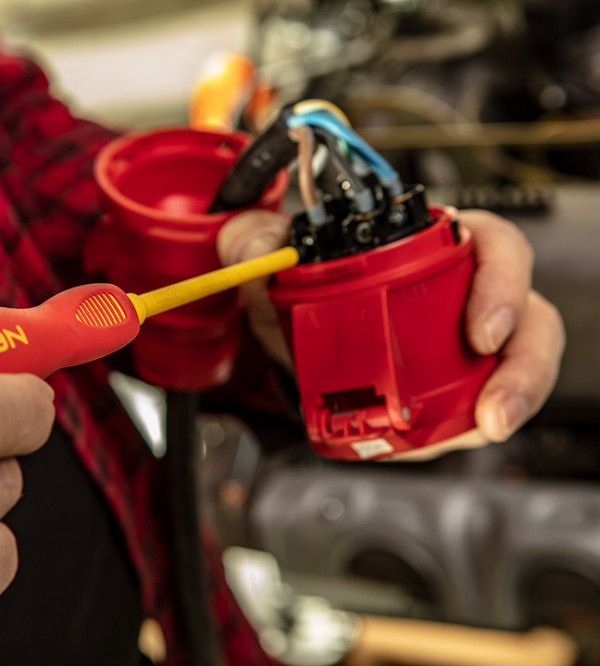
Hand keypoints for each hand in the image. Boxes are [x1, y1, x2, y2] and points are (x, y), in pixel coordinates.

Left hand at [217, 209, 564, 455]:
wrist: (288, 336)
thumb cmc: (301, 287)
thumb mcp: (274, 258)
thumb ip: (255, 240)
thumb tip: (256, 248)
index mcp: (432, 247)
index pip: (493, 246)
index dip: (501, 283)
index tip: (481, 330)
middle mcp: (460, 293)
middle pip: (526, 317)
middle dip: (523, 363)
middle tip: (494, 401)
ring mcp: (461, 346)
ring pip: (516, 364)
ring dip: (513, 399)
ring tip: (488, 425)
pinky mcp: (450, 389)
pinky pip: (480, 405)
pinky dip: (473, 425)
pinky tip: (456, 436)